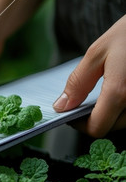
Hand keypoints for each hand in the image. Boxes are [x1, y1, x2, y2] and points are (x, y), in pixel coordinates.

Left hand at [53, 15, 125, 136]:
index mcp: (121, 92)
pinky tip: (118, 91)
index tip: (71, 113)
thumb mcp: (97, 53)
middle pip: (111, 127)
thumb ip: (78, 82)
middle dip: (95, 118)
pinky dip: (123, 107)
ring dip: (111, 114)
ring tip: (103, 94)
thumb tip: (61, 106)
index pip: (97, 128)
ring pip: (124, 122)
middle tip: (84, 101)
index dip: (80, 124)